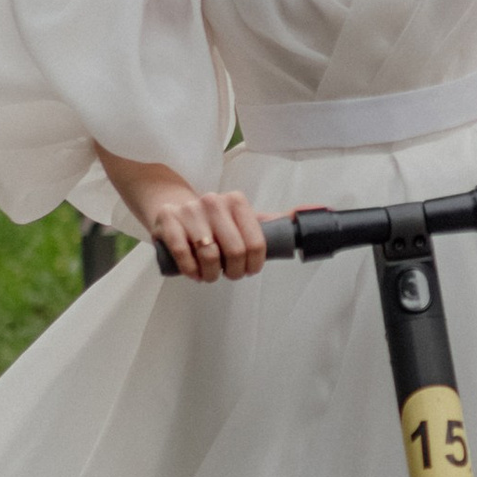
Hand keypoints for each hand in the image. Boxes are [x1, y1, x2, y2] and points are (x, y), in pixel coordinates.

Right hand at [141, 184, 268, 280]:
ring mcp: (190, 211)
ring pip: (210, 256)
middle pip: (235, 252)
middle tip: (230, 274)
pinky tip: (195, 272)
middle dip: (234, 272)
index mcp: (236, 201)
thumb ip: (273, 222)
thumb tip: (308, 213)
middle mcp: (214, 202)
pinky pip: (184, 255)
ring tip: (210, 274)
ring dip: (212, 274)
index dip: (254, 264)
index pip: (256, 242)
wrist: (172, 206)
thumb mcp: (243, 218)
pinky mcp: (168, 222)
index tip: (249, 270)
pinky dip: (192, 271)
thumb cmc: (214, 220)